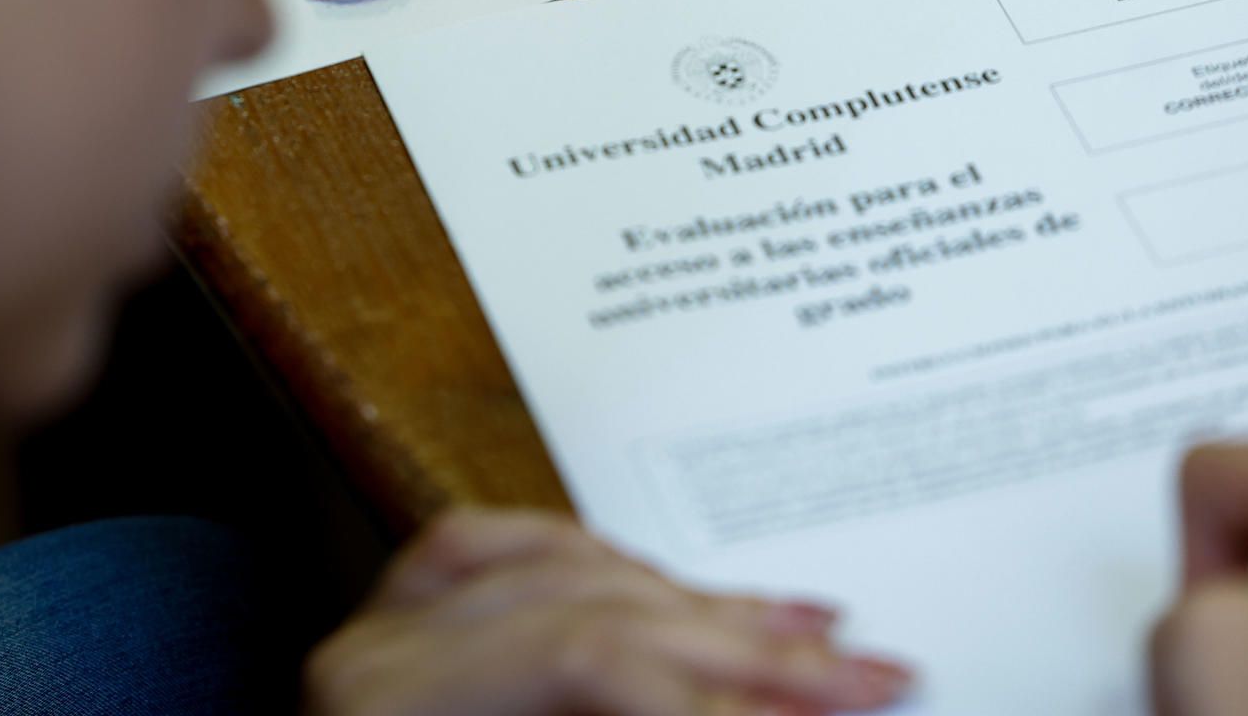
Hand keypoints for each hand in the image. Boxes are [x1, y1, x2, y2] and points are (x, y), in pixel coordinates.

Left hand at [305, 507, 912, 715]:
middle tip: (868, 674)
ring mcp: (381, 626)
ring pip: (572, 569)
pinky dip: (608, 562)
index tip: (839, 713)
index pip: (593, 663)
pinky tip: (678, 582)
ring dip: (703, 603)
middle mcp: (379, 652)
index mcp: (396, 710)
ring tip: (810, 628)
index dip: (727, 696)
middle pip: (600, 612)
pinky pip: (512, 548)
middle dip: (751, 649)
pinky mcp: (393, 620)